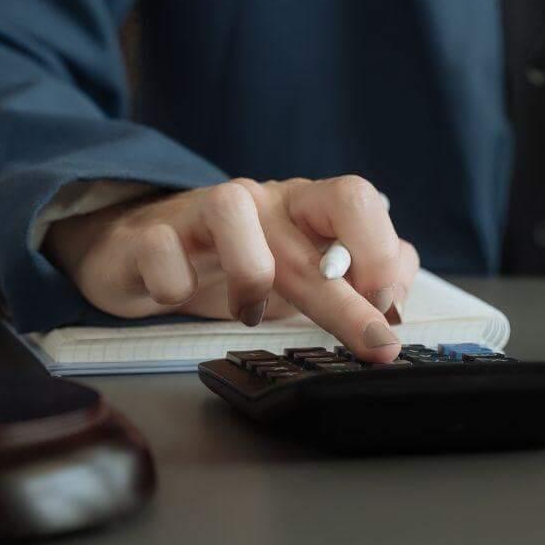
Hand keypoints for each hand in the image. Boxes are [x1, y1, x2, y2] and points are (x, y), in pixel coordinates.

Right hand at [43, 176, 420, 362]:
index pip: (358, 200)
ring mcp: (202, 212)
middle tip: (373, 344)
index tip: (386, 307)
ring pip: (232, 212)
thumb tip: (398, 298)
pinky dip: (174, 286)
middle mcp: (261, 200)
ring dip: (251, 276)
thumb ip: (361, 275)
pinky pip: (163, 254)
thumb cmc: (239, 261)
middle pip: (312, 227)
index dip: (380, 251)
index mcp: (305, 206)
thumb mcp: (306, 270)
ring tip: (250, 312)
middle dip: (347, 298)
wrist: (146, 251)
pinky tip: (180, 297)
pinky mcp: (150, 236)